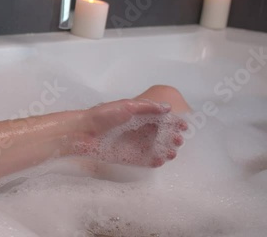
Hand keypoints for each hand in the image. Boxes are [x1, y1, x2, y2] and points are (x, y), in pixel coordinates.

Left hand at [71, 99, 187, 166]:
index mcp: (139, 116)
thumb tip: (167, 107)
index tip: (183, 126)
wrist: (82, 132)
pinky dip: (155, 161)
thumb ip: (147, 107)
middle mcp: (138, 130)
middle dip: (173, 137)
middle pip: (161, 135)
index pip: (161, 119)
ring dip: (167, 150)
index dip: (173, 122)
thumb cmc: (103, 115)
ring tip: (172, 152)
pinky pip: (145, 160)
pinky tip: (161, 160)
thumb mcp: (126, 106)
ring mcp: (134, 144)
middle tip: (178, 140)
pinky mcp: (129, 157)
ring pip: (156, 148)